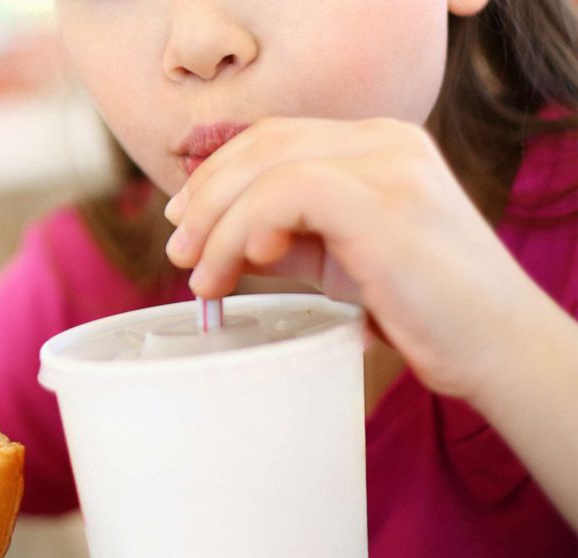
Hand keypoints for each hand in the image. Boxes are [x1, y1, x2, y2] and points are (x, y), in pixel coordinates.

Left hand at [164, 117, 553, 400]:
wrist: (499, 347)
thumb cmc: (424, 309)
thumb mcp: (342, 261)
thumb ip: (289, 237)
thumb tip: (222, 237)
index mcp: (377, 144)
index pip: (273, 137)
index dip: (218, 174)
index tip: (184, 219)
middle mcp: (384, 140)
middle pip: (262, 144)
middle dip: (206, 198)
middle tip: (180, 250)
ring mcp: (388, 163)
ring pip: (266, 167)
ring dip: (218, 225)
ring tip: (202, 278)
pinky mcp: (383, 199)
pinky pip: (286, 194)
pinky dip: (247, 230)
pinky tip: (241, 266)